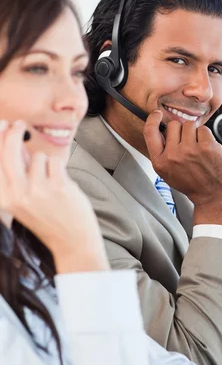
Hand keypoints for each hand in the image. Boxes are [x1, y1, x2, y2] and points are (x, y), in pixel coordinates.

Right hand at [0, 120, 108, 273]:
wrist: (72, 240)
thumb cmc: (49, 216)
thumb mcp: (23, 198)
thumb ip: (16, 171)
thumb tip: (9, 138)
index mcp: (5, 198)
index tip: (3, 124)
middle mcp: (18, 194)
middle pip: (11, 151)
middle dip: (14, 133)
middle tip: (19, 124)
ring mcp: (38, 190)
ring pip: (39, 156)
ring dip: (46, 164)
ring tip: (51, 182)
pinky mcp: (58, 186)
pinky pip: (55, 162)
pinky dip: (59, 168)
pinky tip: (61, 184)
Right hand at [144, 111, 221, 229]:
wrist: (213, 196)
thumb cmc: (192, 183)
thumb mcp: (168, 172)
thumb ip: (163, 152)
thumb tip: (164, 127)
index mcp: (160, 162)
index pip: (149, 133)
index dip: (153, 119)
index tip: (157, 114)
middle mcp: (173, 156)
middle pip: (173, 125)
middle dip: (182, 131)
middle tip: (189, 146)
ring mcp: (190, 150)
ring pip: (189, 125)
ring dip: (195, 134)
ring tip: (199, 150)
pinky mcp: (206, 147)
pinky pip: (204, 129)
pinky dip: (207, 137)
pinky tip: (208, 151)